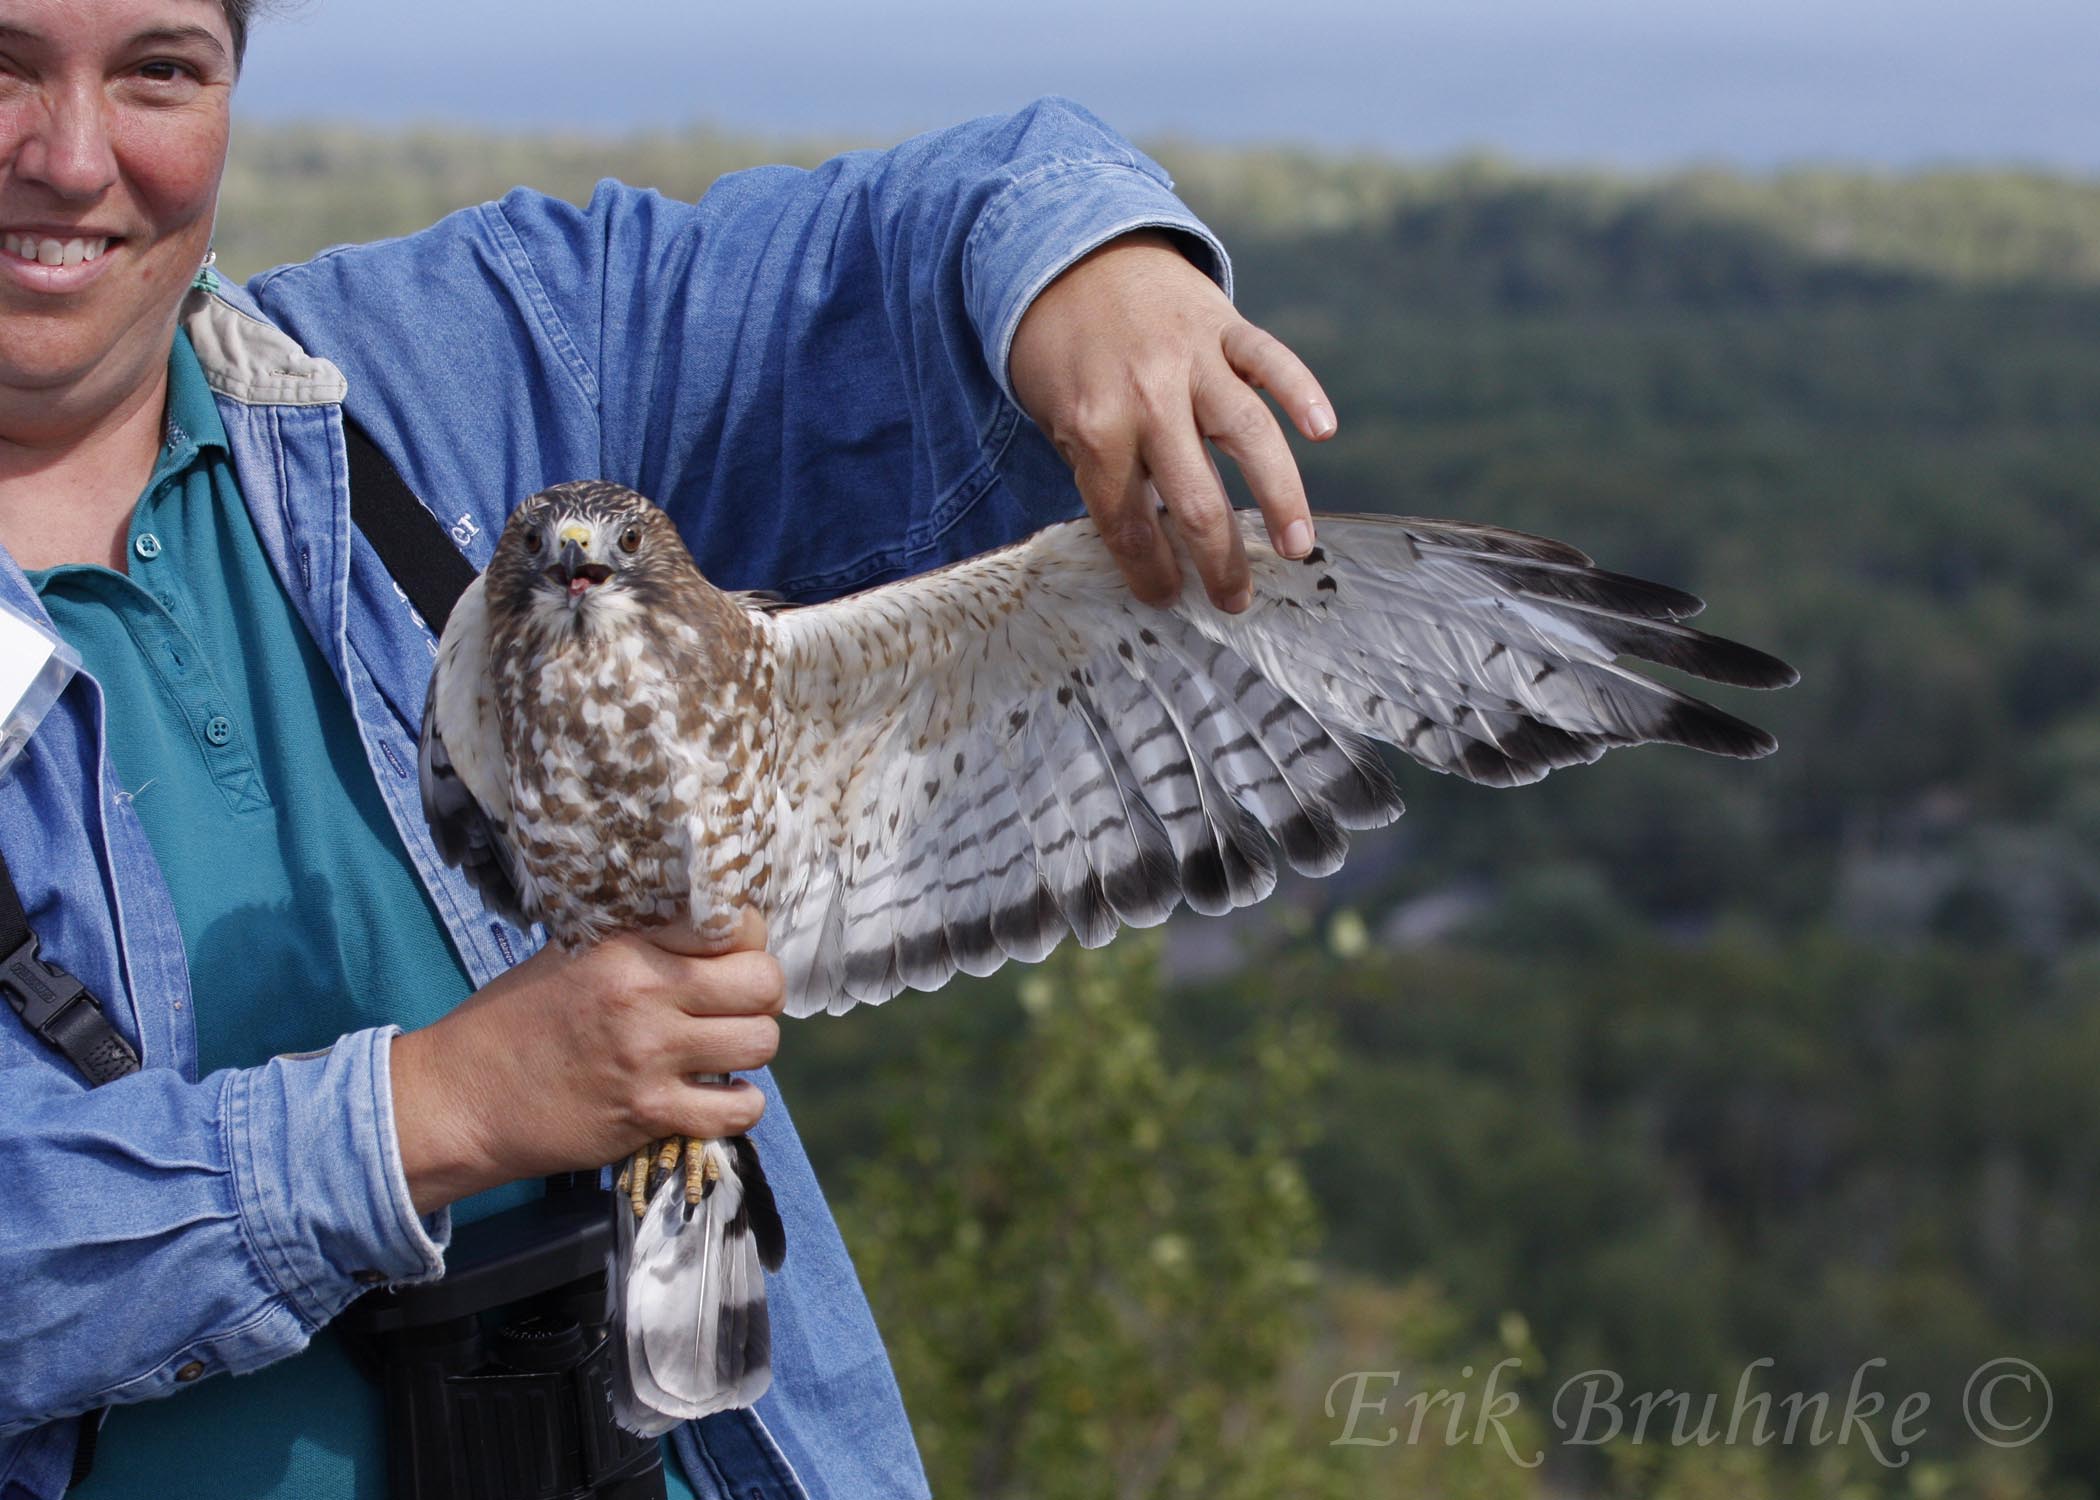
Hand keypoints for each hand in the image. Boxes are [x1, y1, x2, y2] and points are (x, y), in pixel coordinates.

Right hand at [390, 910, 782, 1214]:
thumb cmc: (515, 1020)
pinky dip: (739, 1104)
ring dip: (751, 1047)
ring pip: (762, 1043)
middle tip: (737, 1004)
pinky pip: (740, 1109)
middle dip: (760, 993)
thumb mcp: (571, 954)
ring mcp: (649, 1058)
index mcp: (626, 946)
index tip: (731, 954)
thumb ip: (639, 939)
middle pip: (764, 983)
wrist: (463, 1096)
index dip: (745, 939)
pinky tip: (716, 1095)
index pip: (734, 926)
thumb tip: (709, 928)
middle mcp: (644, 996)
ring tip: (723, 1049)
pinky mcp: (649, 1114)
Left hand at [1008, 229, 1337, 613]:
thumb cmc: (1063, 351)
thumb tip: (1147, 544)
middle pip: (1194, 499)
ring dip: (1279, 497)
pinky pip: (1270, 359)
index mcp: (1095, 429)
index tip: (1169, 598)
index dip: (1150, 571)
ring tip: (1296, 548)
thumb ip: (1101, 470)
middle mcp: (1146, 397)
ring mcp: (1191, 358)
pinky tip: (1323, 430)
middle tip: (1234, 601)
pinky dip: (1300, 390)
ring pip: (1248, 435)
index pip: (1128, 523)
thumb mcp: (1057, 417)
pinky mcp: (1224, 324)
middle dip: (1217, 562)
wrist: (1070, 252)